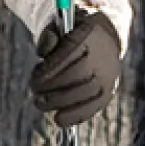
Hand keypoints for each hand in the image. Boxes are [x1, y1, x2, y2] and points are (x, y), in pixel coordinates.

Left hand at [30, 10, 120, 127]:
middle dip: (52, 87)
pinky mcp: (109, 92)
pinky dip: (76, 116)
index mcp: (91, 36)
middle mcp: (104, 57)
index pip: (69, 54)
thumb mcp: (61, 27)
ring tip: (42, 104)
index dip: (50, 69)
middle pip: (77, 76)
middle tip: (35, 92)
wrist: (106, 39)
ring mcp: (109, 76)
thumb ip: (48, 36)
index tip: (35, 77)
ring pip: (86, 93)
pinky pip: (94, 107)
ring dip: (60, 103)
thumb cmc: (76, 35)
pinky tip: (60, 119)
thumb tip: (42, 53)